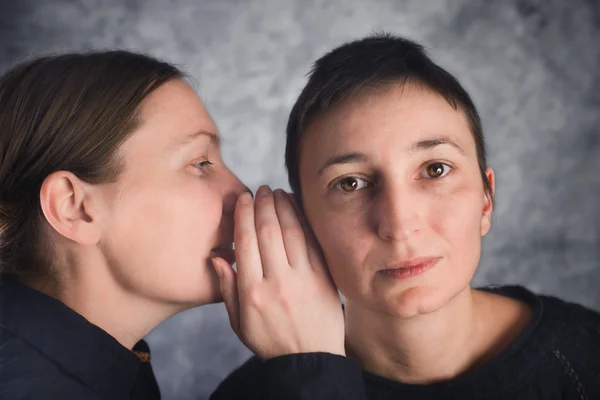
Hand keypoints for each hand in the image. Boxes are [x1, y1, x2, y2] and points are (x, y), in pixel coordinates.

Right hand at [212, 185, 344, 359]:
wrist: (310, 359)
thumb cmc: (270, 341)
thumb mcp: (239, 323)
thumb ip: (227, 289)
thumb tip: (217, 257)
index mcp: (252, 292)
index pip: (245, 242)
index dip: (243, 215)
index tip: (242, 199)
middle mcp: (277, 282)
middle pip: (268, 232)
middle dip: (263, 204)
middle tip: (261, 189)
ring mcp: (303, 279)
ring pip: (291, 232)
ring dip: (283, 206)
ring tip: (277, 192)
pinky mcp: (323, 278)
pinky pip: (312, 242)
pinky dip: (303, 221)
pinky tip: (297, 207)